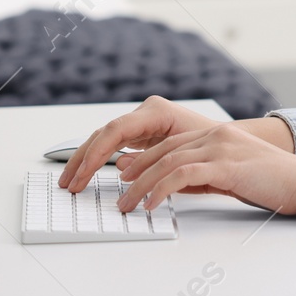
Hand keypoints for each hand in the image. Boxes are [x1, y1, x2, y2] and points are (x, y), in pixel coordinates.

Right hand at [59, 96, 228, 192]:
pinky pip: (112, 145)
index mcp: (156, 111)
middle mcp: (145, 112)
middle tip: (68, 183)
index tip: (82, 175)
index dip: (96, 153)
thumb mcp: (183, 155)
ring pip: (104, 139)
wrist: (228, 144)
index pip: (116, 130)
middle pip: (104, 134)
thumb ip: (152, 160)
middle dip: (82, 159)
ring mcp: (141, 121)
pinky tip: (85, 175)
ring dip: (85, 161)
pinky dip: (98, 160)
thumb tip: (121, 166)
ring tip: (70, 183)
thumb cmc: (213, 147)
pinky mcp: (141, 133)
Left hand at [112, 123, 295, 216]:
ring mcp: (222, 147)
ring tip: (127, 205)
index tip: (127, 177)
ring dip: (142, 185)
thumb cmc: (274, 184)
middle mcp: (217, 135)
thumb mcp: (231, 177)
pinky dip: (161, 189)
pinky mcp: (227, 164)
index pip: (171, 145)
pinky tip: (151, 204)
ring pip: (168, 162)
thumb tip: (169, 186)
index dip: (145, 160)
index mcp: (219, 135)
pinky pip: (183, 175)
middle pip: (164, 151)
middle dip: (136, 172)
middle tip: (118, 193)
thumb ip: (201, 177)